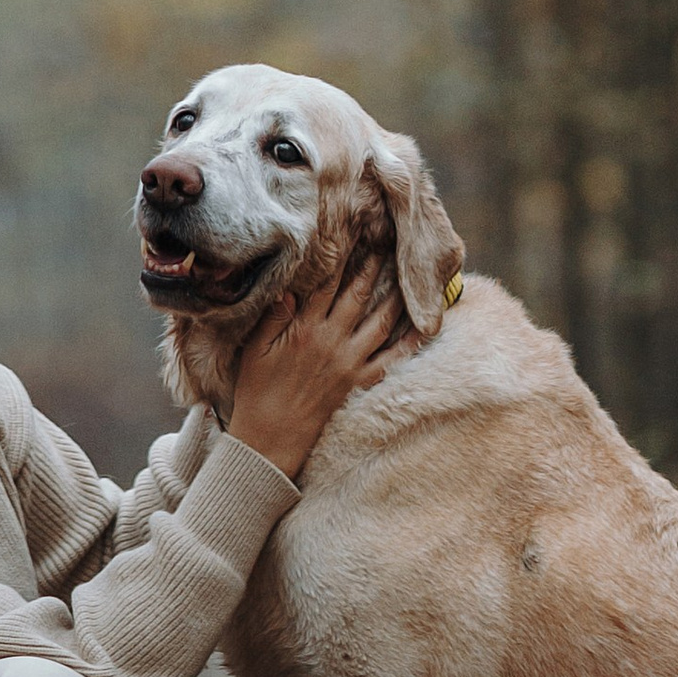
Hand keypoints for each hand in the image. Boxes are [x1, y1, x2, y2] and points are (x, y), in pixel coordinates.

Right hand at [224, 248, 400, 480]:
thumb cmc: (257, 392)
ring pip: (381, 323)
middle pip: (358, 296)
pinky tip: (421, 328)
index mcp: (305, 330)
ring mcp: (350, 363)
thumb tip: (291, 287)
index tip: (353, 238)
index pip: (327, 286)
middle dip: (373, 268)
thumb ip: (274, 317)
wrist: (271, 438)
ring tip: (405, 276)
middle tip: (387, 244)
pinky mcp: (360, 383)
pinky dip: (409, 344)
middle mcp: (332, 342)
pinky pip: (392, 361)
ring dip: (394, 297)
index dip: (342, 259)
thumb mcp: (256, 349)